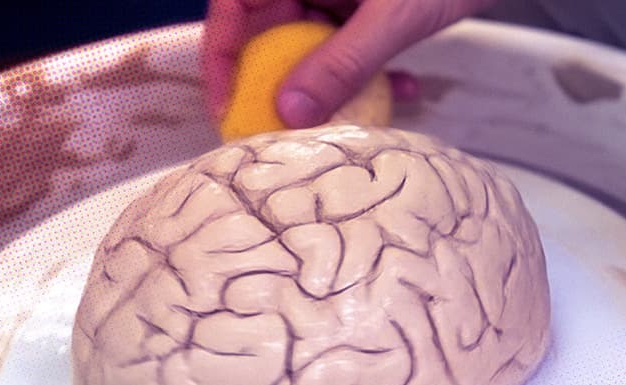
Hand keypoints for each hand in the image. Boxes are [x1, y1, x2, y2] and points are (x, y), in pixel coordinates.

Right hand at [202, 0, 494, 126]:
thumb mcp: (392, 16)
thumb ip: (342, 64)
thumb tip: (291, 112)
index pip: (233, 6)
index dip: (220, 55)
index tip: (225, 104)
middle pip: (271, 32)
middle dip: (284, 84)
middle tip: (290, 131)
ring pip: (314, 46)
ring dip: (337, 85)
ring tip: (358, 115)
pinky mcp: (368, 4)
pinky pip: (352, 45)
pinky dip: (372, 71)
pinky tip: (405, 87)